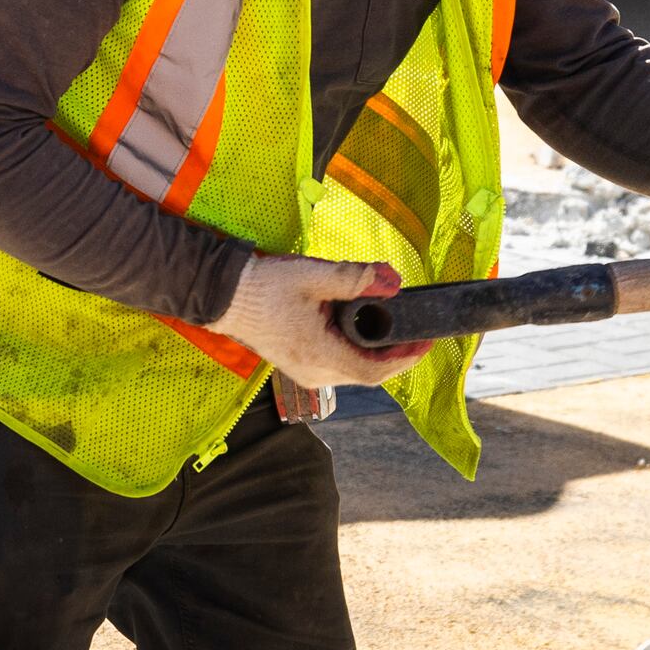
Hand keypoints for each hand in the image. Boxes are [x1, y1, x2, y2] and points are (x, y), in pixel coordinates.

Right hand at [221, 250, 422, 394]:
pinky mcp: (299, 365)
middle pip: (368, 373)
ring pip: (354, 370)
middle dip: (395, 353)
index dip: (406, 358)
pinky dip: (356, 349)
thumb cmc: (264, 287)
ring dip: (376, 351)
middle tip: (414, 327)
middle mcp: (314, 373)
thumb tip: (392, 281)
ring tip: (390, 322)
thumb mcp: (313, 276)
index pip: (375, 371)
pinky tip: (361, 326)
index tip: (425, 340)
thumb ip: (355, 278)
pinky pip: (338, 364)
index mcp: (320, 356)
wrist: (225, 296)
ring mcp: (305, 372)